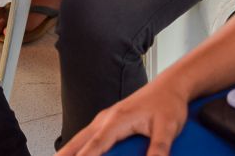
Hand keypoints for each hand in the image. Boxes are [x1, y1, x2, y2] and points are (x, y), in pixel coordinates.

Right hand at [57, 78, 190, 155]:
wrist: (170, 86)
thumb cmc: (166, 103)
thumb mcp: (167, 128)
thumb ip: (159, 149)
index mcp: (117, 119)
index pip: (96, 144)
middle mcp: (107, 118)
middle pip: (79, 140)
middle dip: (65, 153)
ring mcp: (107, 119)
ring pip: (82, 137)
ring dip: (69, 149)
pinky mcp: (110, 122)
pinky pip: (90, 136)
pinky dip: (80, 145)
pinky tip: (77, 152)